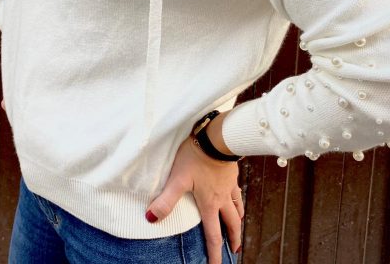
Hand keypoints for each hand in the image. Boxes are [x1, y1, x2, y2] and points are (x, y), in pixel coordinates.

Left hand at [145, 135, 242, 263]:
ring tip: (238, 226)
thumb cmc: (195, 157)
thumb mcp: (178, 179)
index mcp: (209, 204)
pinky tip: (236, 196)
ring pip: (237, 208)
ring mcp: (229, 185)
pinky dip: (239, 199)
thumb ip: (166, 200)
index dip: (215, 254)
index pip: (213, 235)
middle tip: (234, 251)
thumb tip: (151, 218)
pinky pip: (238, 191)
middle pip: (231, 224)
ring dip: (238, 221)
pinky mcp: (231, 172)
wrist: (216, 138)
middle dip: (232, 239)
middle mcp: (222, 198)